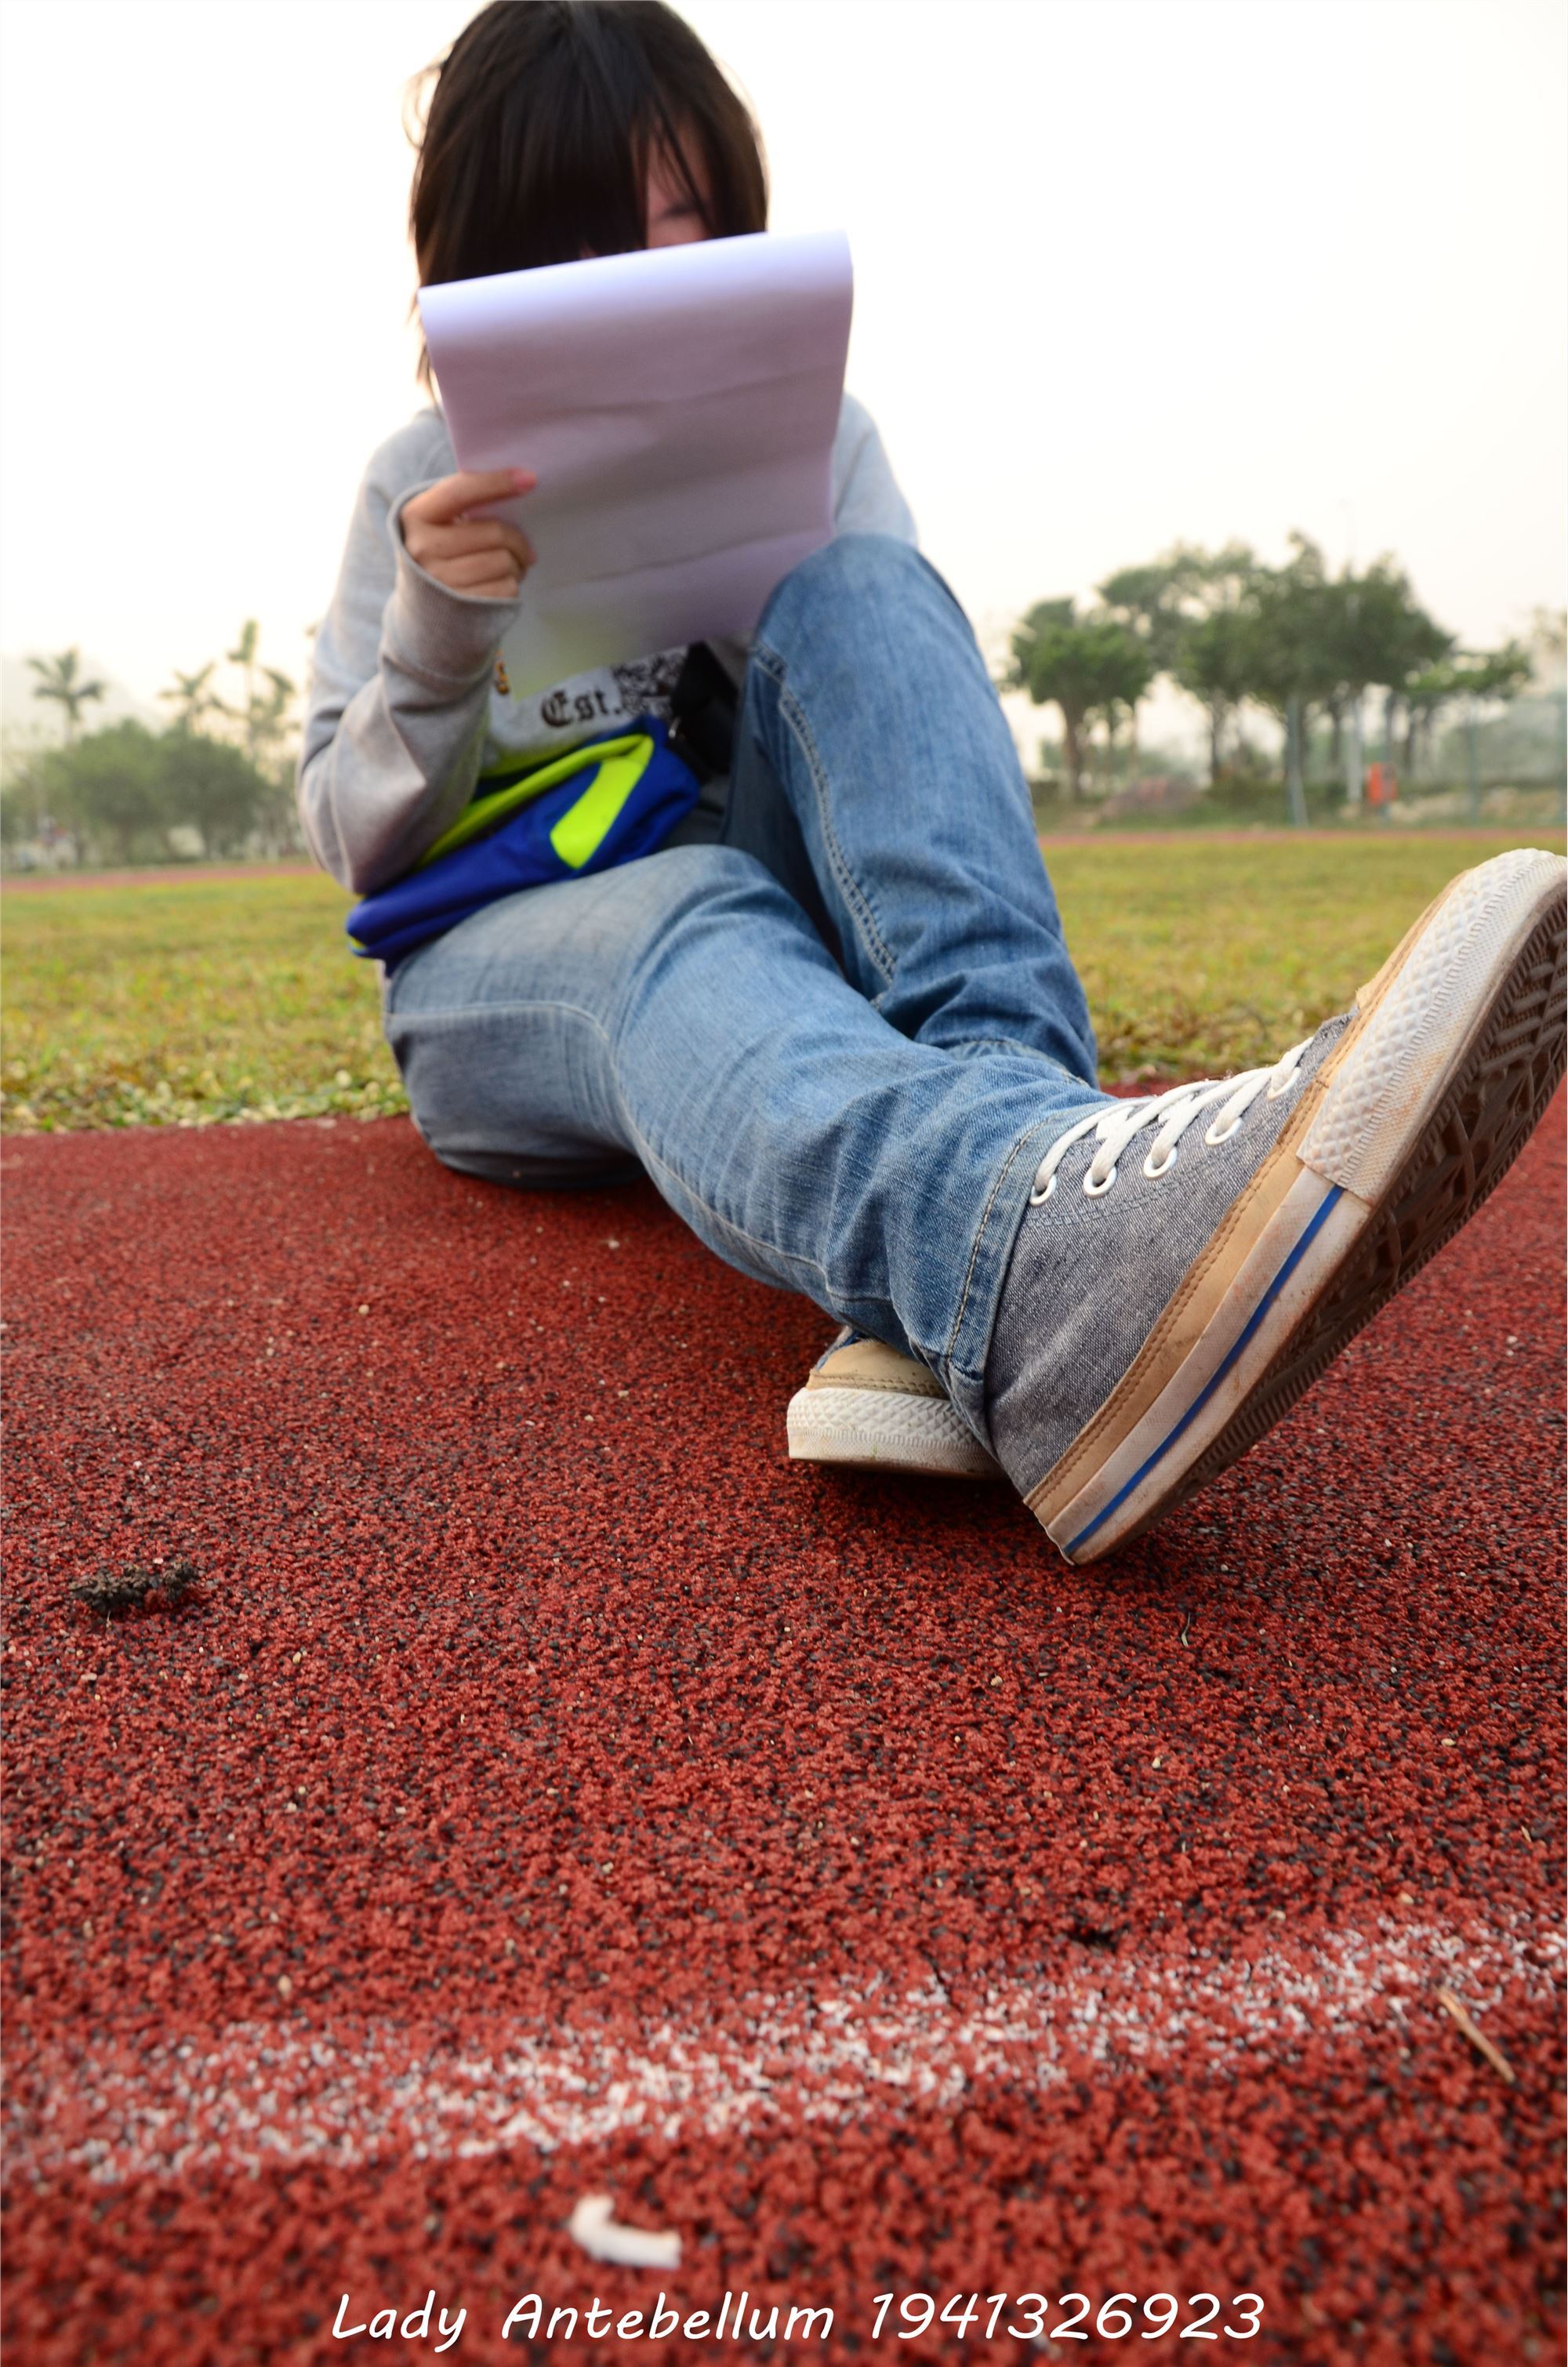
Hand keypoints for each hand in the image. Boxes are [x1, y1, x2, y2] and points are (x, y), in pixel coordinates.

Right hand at [400, 468, 536, 598]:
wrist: (422, 606)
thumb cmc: (441, 551)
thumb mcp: (438, 521)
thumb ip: (466, 502)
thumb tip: (520, 486)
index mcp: (416, 516)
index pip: (460, 492)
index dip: (496, 483)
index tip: (529, 479)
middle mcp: (421, 549)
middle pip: (493, 533)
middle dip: (517, 539)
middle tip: (524, 548)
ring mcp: (439, 582)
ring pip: (503, 562)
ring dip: (517, 564)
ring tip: (511, 567)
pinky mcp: (459, 609)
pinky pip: (505, 589)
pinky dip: (512, 585)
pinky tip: (502, 584)